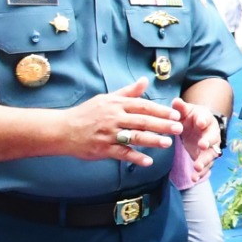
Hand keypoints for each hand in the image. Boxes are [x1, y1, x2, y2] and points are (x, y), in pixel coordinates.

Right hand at [60, 78, 182, 166]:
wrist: (63, 129)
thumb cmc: (87, 113)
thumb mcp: (107, 99)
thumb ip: (128, 92)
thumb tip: (145, 80)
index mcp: (116, 105)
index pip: (143, 106)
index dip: (160, 110)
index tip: (175, 115)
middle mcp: (114, 118)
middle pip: (142, 121)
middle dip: (162, 125)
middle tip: (179, 128)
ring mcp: (108, 134)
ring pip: (134, 137)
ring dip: (152, 140)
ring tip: (168, 143)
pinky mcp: (103, 148)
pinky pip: (122, 153)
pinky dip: (135, 157)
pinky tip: (148, 161)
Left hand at [175, 102, 223, 174]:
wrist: (200, 126)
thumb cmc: (191, 117)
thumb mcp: (186, 111)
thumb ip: (180, 107)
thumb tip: (176, 101)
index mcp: (206, 120)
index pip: (206, 119)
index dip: (203, 120)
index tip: (199, 122)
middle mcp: (211, 134)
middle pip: (213, 138)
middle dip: (208, 142)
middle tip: (202, 145)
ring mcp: (210, 147)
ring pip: (210, 155)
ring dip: (204, 161)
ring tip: (196, 167)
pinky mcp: (206, 158)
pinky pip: (206, 166)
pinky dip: (201, 173)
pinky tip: (194, 178)